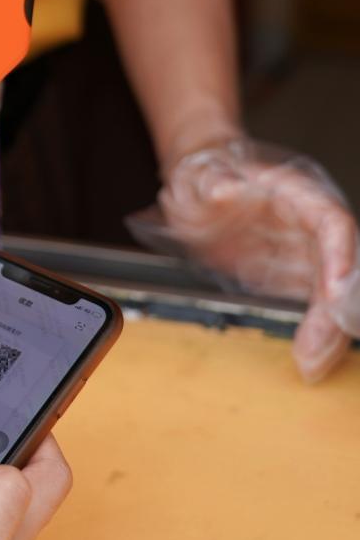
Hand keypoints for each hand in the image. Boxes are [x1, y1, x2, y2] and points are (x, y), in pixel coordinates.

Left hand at [129, 139, 359, 381]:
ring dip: (329, 331)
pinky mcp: (292, 276)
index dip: (340, 256)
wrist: (201, 187)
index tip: (336, 290)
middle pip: (340, 269)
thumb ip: (212, 180)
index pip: (331, 222)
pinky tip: (307, 358)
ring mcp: (304, 253)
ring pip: (332, 295)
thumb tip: (223, 189)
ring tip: (311, 365)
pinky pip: (313, 307)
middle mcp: (310, 226)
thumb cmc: (207, 175)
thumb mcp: (200, 174)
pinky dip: (314, 332)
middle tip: (315, 352)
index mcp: (296, 193)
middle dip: (334, 312)